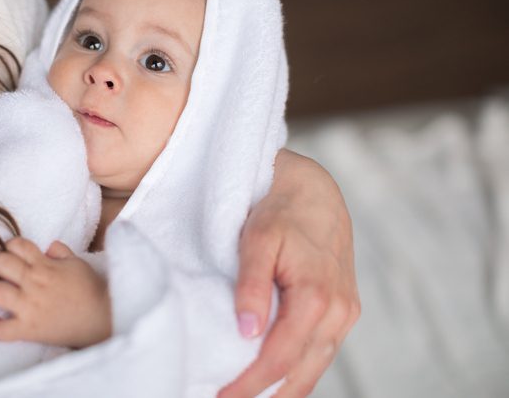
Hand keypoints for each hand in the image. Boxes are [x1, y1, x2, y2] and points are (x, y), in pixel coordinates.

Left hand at [0, 238, 110, 348]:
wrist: (102, 318)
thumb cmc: (91, 290)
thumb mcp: (78, 264)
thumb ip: (61, 252)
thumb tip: (48, 246)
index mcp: (45, 265)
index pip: (18, 246)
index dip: (9, 246)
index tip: (8, 252)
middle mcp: (34, 283)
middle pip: (0, 263)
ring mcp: (30, 306)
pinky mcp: (29, 329)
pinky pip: (3, 329)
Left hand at [219, 149, 359, 397]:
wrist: (314, 189)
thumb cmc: (280, 210)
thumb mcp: (258, 241)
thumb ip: (252, 286)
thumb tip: (247, 333)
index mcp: (316, 297)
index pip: (279, 358)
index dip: (249, 384)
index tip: (219, 396)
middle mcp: (339, 312)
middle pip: (301, 373)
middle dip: (264, 395)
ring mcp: (346, 313)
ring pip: (315, 367)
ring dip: (283, 389)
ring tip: (248, 396)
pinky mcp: (345, 310)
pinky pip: (322, 351)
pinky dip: (298, 370)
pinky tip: (275, 379)